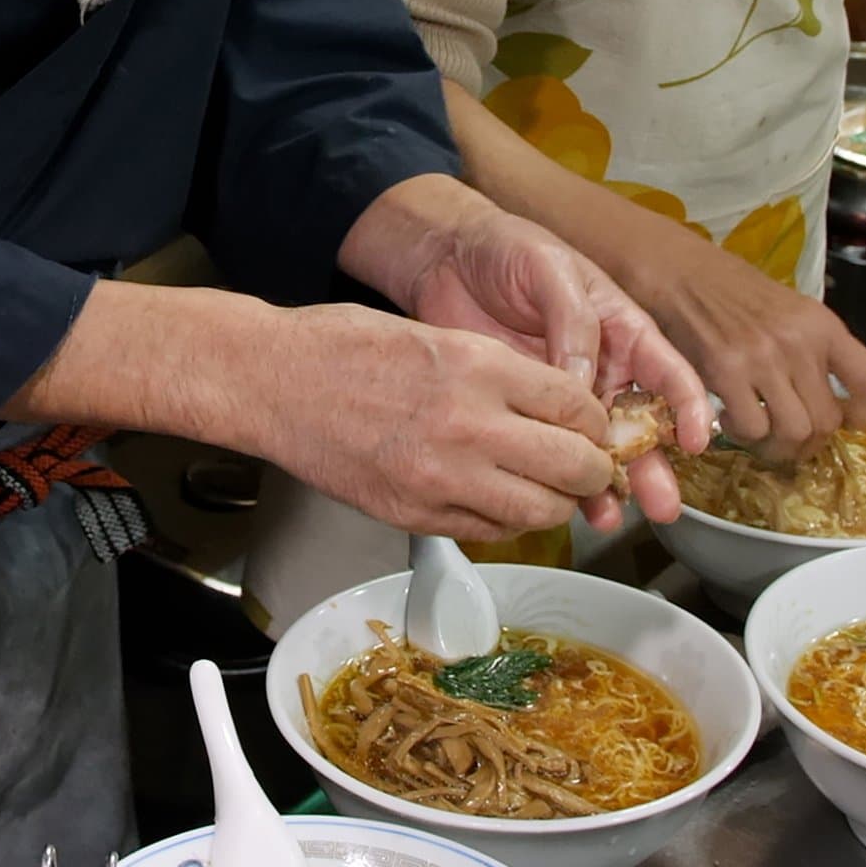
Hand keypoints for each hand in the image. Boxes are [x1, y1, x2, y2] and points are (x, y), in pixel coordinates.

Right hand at [245, 304, 628, 540]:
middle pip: (574, 466)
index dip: (596, 421)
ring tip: (545, 488)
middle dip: (590, 470)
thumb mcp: (435, 334)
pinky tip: (496, 499)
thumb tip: (554, 407)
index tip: (592, 427)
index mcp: (478, 368)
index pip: (579, 407)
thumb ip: (499, 372)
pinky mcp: (415, 515)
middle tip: (586, 466)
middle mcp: (469, 426)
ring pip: (540, 511)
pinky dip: (506, 520)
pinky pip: (490, 531)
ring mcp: (442, 480)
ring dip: (553, 502)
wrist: (269, 382)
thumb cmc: (341, 347)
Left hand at [383, 198, 709, 525]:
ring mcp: (567, 394)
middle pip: (641, 425)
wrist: (447, 258)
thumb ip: (574, 323)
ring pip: (600, 448)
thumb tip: (586, 383)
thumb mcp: (549, 270)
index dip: (688, 407)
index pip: (669, 372)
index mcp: (623, 329)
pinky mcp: (529, 411)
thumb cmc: (508, 249)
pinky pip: (553, 449)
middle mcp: (604, 368)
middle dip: (653, 466)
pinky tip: (565, 504)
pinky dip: (560, 478)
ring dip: (609, 483)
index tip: (693, 440)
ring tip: (609, 516)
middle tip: (662, 504)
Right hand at [603, 220, 865, 458]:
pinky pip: (752, 429)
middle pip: (828, 421)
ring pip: (794, 433)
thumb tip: (834, 406)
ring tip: (759, 431)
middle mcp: (799, 343)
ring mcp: (763, 358)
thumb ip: (815, 353)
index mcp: (822, 326)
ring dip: (777, 445)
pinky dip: (743, 435)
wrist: (681, 273)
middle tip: (787, 437)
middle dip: (809, 442)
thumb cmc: (733, 294)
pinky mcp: (726, 372)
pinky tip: (730, 418)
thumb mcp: (790, 313)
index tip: (847, 423)